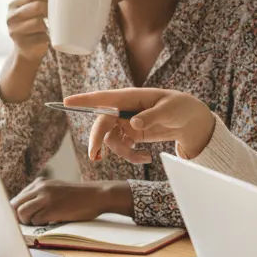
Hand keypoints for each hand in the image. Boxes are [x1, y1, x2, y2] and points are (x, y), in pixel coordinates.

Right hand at [5, 0, 49, 62]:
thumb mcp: (34, 8)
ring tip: (54, 25)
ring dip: (50, 24)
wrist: (28, 50)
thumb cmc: (34, 25)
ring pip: (39, 23)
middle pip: (38, 6)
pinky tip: (49, 37)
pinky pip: (41, 38)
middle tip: (60, 13)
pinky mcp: (23, 45)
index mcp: (14, 4)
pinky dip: (48, 38)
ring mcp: (15, 32)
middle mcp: (11, 17)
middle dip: (51, 9)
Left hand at [10, 179, 132, 224]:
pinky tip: (51, 221)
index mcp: (40, 183)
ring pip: (21, 214)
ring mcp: (46, 198)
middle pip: (14, 206)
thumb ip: (39, 196)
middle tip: (25, 224)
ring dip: (28, 222)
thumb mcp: (56, 190)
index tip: (16, 220)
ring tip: (41, 222)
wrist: (97, 195)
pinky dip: (40, 224)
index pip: (16, 199)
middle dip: (17, 218)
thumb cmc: (77, 197)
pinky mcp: (52, 209)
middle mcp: (40, 188)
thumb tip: (19, 212)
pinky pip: (35, 220)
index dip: (13, 212)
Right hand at [63, 88, 215, 163]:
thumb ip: (151, 116)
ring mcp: (126, 122)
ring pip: (112, 140)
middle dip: (97, 140)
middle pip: (102, 123)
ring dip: (124, 153)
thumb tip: (133, 122)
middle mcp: (124, 109)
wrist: (190, 121)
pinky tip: (146, 158)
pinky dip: (131, 156)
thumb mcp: (169, 110)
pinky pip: (122, 147)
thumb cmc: (180, 107)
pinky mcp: (132, 134)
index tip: (66, 102)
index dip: (84, 100)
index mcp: (131, 97)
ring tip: (143, 159)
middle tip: (95, 156)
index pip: (104, 98)